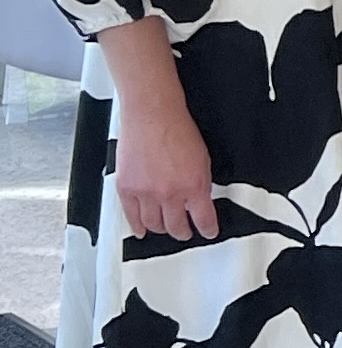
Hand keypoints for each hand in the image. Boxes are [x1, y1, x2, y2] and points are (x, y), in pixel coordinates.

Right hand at [113, 82, 217, 241]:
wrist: (153, 115)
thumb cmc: (178, 130)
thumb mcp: (203, 159)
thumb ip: (200, 183)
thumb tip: (199, 200)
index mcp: (194, 185)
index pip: (203, 219)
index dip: (207, 229)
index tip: (208, 232)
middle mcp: (169, 193)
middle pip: (176, 226)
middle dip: (183, 233)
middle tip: (185, 233)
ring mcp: (146, 192)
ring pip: (153, 224)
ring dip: (161, 229)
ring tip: (166, 229)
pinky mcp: (126, 188)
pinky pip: (131, 215)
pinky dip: (137, 226)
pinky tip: (141, 230)